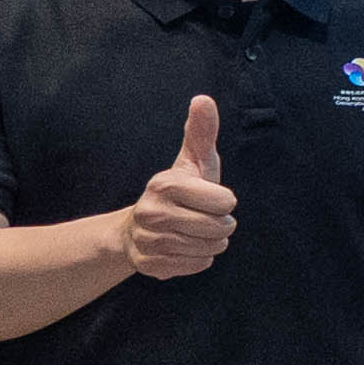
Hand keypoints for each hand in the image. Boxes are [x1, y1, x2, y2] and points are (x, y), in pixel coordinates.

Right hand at [114, 94, 234, 279]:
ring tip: (194, 231)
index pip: (226, 202)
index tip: (209, 197)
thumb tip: (203, 99)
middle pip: (219, 228)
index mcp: (165, 185)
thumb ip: (201, 132)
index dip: (224, 201)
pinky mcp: (150, 266)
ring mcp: (149, 241)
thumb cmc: (178, 191)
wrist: (137, 228)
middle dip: (221, 224)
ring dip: (211, 242)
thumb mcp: (191, 161)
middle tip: (204, 217)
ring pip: (210, 248)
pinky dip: (199, 258)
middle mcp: (152, 213)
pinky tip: (185, 247)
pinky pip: (198, 265)